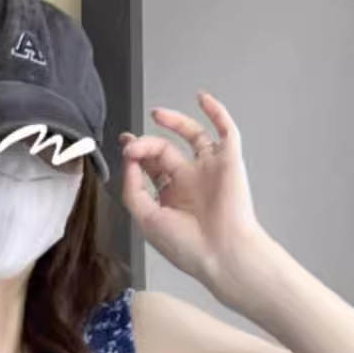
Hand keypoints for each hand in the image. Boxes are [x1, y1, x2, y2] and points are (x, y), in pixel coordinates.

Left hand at [120, 92, 265, 292]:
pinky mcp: (229, 161)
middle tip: (132, 144)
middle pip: (164, 151)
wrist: (220, 253)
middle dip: (146, 143)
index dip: (135, 154)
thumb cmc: (186, 246)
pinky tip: (202, 99)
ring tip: (157, 115)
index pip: (150, 168)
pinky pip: (226, 131)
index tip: (124, 145)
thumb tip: (128, 161)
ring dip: (175, 122)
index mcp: (170, 198)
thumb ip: (133, 189)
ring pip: (192, 136)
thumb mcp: (146, 219)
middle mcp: (189, 182)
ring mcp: (209, 170)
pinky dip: (216, 112)